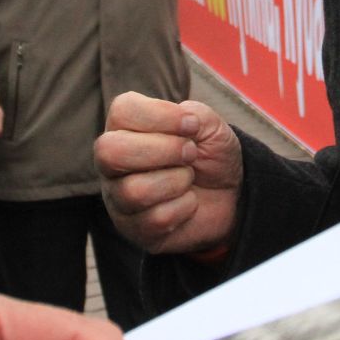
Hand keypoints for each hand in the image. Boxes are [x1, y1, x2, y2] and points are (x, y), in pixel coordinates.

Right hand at [95, 92, 242, 254]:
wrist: (229, 195)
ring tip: (188, 178)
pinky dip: (184, 208)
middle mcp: (112, 162)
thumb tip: (181, 121)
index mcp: (125, 127)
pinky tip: (187, 202)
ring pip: (134, 191)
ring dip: (177, 181)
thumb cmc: (209, 155)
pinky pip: (155, 219)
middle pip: (111, 152)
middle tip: (190, 153)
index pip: (122, 111)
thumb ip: (193, 114)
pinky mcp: (133, 229)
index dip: (161, 115)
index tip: (192, 125)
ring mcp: (118, 197)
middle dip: (163, 150)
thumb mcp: (210, 126)